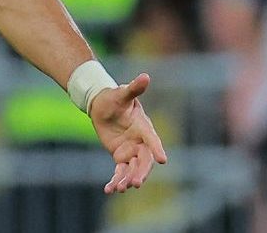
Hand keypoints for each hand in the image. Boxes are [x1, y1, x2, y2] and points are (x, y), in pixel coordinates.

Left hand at [89, 73, 168, 193]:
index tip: (163, 159)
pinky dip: (116, 180)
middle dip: (141, 172)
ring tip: (120, 188)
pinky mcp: (120, 156)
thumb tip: (145, 76)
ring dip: (128, 179)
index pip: (152, 139)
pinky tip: (110, 190)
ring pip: (133, 168)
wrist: (103, 105)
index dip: (157, 148)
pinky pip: (120, 171)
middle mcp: (140, 141)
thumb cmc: (115, 98)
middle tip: (137, 183)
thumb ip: (134, 88)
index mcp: (144, 127)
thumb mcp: (122, 93)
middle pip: (144, 160)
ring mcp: (131, 150)